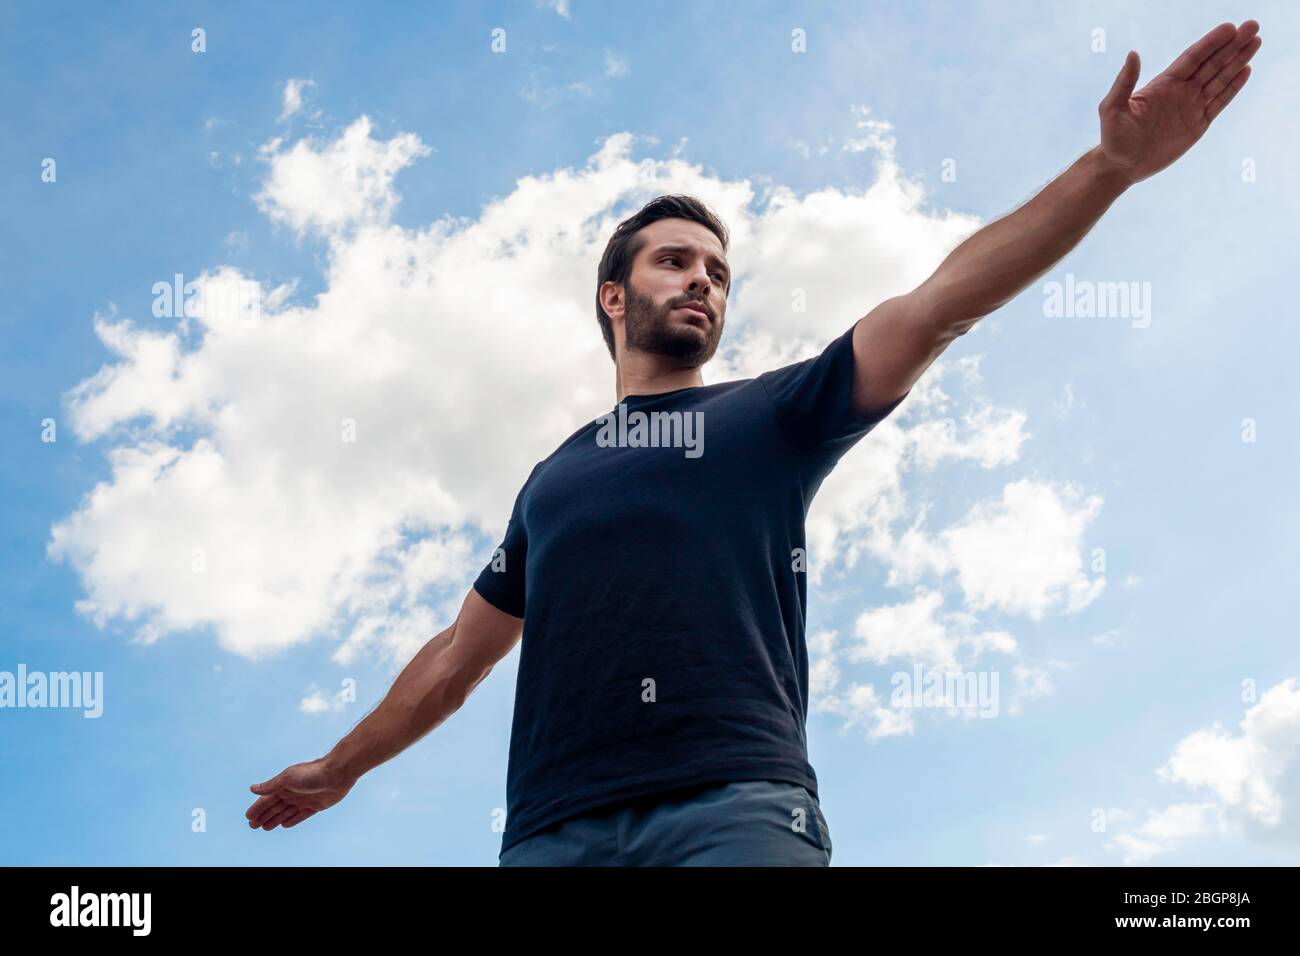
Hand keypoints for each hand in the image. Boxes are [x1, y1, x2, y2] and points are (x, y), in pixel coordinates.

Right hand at [246, 757, 356, 830]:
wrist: (338, 773)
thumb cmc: (312, 773)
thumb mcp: (288, 778)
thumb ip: (271, 785)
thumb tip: (252, 788)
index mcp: (284, 785)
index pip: (267, 799)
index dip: (257, 808)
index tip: (248, 817)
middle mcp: (293, 792)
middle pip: (275, 807)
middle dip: (263, 816)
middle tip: (253, 826)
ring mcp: (304, 799)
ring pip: (286, 812)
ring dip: (275, 819)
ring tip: (265, 827)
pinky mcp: (316, 805)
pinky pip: (301, 815)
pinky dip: (293, 820)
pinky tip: (285, 825)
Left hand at [1098, 20, 1260, 184]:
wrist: (1122, 166)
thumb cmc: (1113, 137)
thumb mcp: (1112, 108)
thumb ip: (1124, 82)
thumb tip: (1133, 54)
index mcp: (1163, 83)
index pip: (1193, 57)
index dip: (1211, 42)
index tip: (1230, 27)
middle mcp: (1181, 91)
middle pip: (1211, 63)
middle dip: (1232, 45)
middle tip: (1252, 26)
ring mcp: (1191, 106)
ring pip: (1220, 79)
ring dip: (1238, 61)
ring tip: (1255, 42)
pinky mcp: (1198, 124)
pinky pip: (1220, 102)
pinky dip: (1233, 87)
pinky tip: (1246, 70)